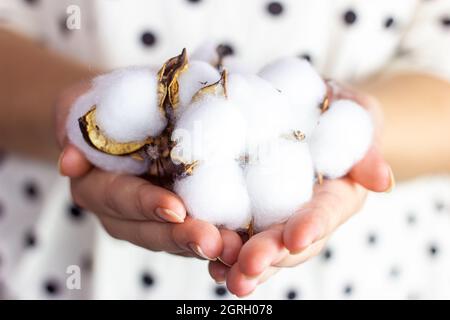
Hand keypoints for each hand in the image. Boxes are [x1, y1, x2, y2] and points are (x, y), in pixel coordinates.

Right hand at [54, 82, 223, 259]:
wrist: (127, 113)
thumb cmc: (104, 107)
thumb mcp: (80, 106)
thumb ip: (73, 128)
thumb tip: (69, 162)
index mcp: (98, 187)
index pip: (122, 199)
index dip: (147, 205)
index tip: (175, 210)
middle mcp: (124, 212)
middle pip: (151, 231)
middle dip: (182, 237)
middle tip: (214, 241)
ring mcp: (153, 218)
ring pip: (176, 239)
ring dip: (205, 244)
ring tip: (234, 247)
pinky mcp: (181, 216)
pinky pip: (197, 232)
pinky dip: (219, 237)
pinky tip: (241, 240)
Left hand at [208, 87, 393, 296]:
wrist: (305, 112)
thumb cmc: (336, 111)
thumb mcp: (356, 116)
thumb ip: (366, 146)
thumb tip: (383, 181)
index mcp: (334, 197)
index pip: (324, 215)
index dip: (312, 227)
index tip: (296, 238)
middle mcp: (303, 216)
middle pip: (288, 244)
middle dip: (269, 257)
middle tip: (247, 268)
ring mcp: (273, 218)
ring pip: (260, 248)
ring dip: (239, 263)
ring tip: (220, 273)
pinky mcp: (246, 212)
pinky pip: (233, 233)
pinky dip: (220, 248)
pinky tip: (205, 255)